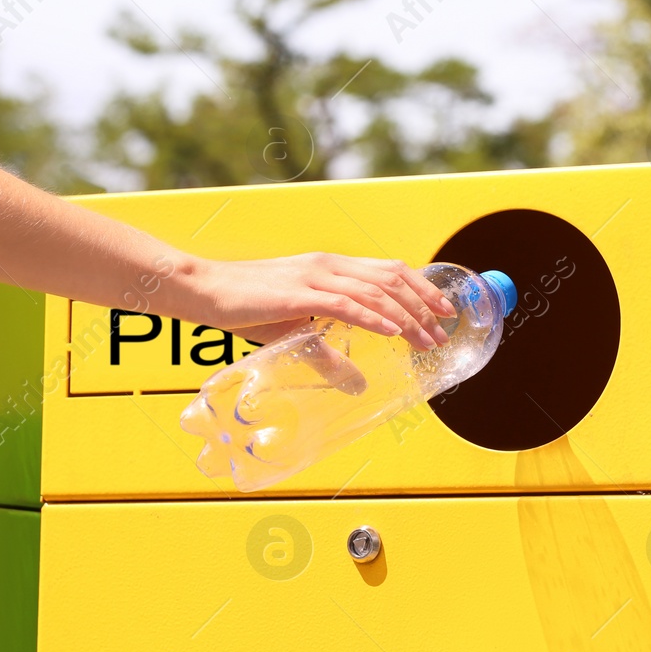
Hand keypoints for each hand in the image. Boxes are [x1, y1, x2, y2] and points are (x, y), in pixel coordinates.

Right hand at [185, 252, 457, 347]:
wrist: (206, 290)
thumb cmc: (248, 307)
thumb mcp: (298, 333)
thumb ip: (330, 357)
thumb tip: (358, 385)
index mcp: (331, 267)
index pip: (388, 271)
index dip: (421, 288)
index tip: (444, 310)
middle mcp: (328, 265)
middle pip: (390, 279)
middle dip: (423, 305)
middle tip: (443, 330)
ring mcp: (314, 276)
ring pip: (374, 291)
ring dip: (405, 316)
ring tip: (425, 338)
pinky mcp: (298, 293)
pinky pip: (344, 303)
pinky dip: (372, 317)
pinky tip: (391, 331)